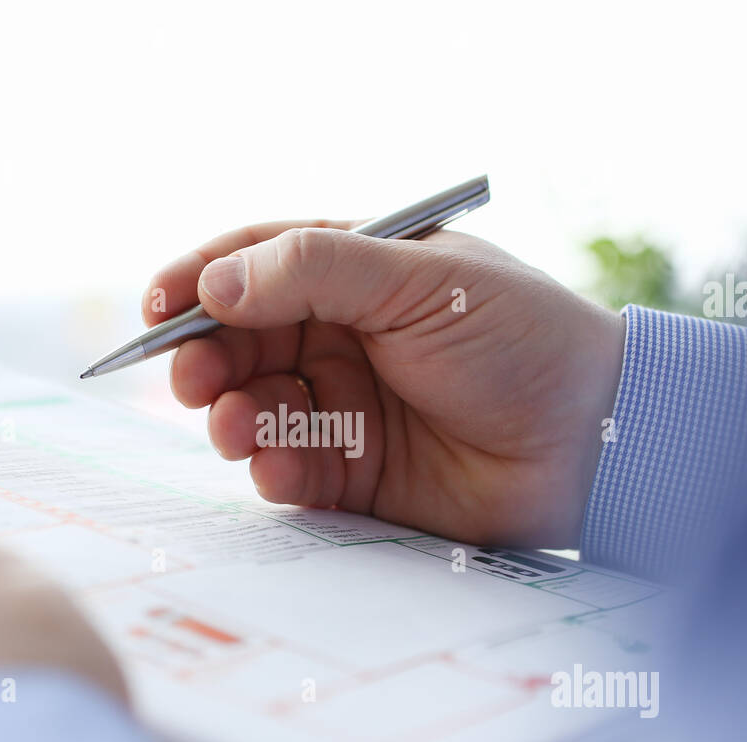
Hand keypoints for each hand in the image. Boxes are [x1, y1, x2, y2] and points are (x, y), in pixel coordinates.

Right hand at [146, 222, 624, 545]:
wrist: (591, 440)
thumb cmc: (519, 338)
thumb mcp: (421, 281)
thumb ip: (316, 272)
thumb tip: (216, 283)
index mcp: (357, 271)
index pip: (257, 263)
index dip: (200, 281)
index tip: (156, 308)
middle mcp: (341, 335)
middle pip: (241, 340)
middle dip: (206, 358)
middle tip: (190, 378)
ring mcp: (345, 404)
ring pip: (254, 407)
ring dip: (231, 417)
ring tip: (235, 426)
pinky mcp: (355, 472)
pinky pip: (290, 468)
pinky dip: (273, 468)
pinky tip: (281, 467)